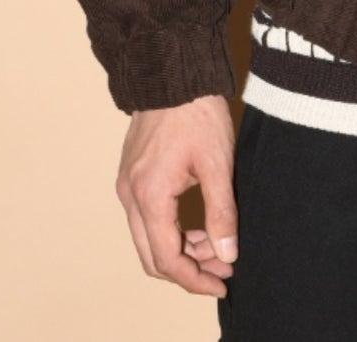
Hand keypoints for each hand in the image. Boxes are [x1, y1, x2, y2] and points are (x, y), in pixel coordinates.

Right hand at [114, 94, 238, 296]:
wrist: (174, 72)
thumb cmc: (197, 112)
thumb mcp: (217, 163)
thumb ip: (221, 211)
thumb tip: (228, 253)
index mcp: (149, 195)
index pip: (167, 259)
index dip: (194, 279)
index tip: (222, 283)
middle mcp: (130, 195)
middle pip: (152, 256)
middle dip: (188, 269)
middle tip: (223, 268)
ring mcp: (128, 185)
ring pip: (148, 239)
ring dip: (181, 250)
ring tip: (218, 246)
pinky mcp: (132, 175)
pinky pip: (146, 218)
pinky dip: (171, 230)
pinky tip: (199, 225)